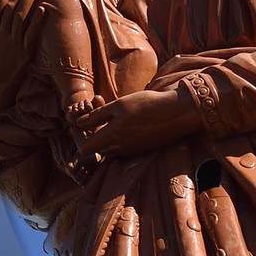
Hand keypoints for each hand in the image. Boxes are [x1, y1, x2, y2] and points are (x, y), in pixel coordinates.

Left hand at [73, 85, 201, 161]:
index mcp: (112, 137)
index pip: (84, 148)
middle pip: (96, 149)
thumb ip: (97, 115)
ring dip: (105, 135)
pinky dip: (119, 136)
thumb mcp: (119, 105)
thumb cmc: (147, 104)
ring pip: (110, 148)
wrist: (178, 111)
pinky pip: (123, 147)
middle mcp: (121, 149)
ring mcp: (132, 151)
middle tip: (94, 115)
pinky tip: (126, 120)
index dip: (79, 137)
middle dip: (91, 135)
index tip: (80, 123)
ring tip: (111, 114)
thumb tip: (78, 122)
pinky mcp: (141, 149)